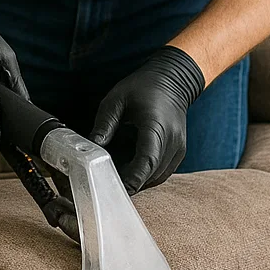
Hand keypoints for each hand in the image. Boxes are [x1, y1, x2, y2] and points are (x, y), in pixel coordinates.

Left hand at [87, 45, 204, 193]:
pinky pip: (162, 173)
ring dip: (138, 180)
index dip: (133, 178)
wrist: (173, 80)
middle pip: (151, 173)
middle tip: (106, 184)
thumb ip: (104, 123)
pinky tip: (131, 170)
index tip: (116, 189)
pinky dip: (146, 176)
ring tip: (116, 176)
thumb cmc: (144, 86)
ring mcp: (178, 148)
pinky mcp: (179, 153)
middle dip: (130, 182)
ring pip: (157, 177)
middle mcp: (172, 140)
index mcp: (156, 125)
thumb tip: (91, 147)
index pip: (147, 159)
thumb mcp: (117, 99)